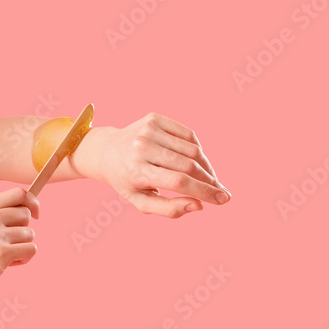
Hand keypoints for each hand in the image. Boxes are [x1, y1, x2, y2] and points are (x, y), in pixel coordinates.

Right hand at [0, 187, 39, 316]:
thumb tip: (30, 208)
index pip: (17, 193)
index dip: (32, 202)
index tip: (36, 214)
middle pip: (26, 213)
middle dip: (23, 230)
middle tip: (7, 245)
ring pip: (30, 234)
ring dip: (22, 247)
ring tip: (2, 258)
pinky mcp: (1, 254)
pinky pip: (31, 250)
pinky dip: (24, 259)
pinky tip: (6, 266)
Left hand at [83, 113, 229, 218]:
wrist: (105, 151)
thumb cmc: (126, 181)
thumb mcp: (141, 201)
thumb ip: (169, 209)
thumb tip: (199, 205)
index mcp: (136, 171)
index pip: (179, 182)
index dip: (205, 191)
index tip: (223, 199)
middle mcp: (142, 147)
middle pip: (188, 166)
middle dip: (210, 181)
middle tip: (221, 192)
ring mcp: (148, 130)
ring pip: (192, 149)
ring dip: (206, 166)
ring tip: (209, 179)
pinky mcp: (154, 119)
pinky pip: (188, 134)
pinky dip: (197, 149)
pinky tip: (197, 161)